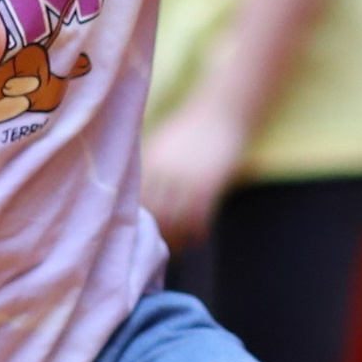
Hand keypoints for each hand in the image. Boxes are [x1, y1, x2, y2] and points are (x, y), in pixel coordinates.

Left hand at [140, 96, 247, 245]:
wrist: (223, 112)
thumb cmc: (192, 130)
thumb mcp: (163, 143)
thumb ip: (151, 167)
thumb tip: (137, 198)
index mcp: (152, 161)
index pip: (141, 201)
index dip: (142, 222)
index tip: (143, 237)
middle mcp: (167, 170)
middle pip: (156, 213)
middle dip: (159, 235)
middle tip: (162, 249)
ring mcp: (189, 177)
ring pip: (177, 219)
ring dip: (178, 238)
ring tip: (180, 248)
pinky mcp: (211, 183)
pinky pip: (200, 216)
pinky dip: (198, 231)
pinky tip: (199, 238)